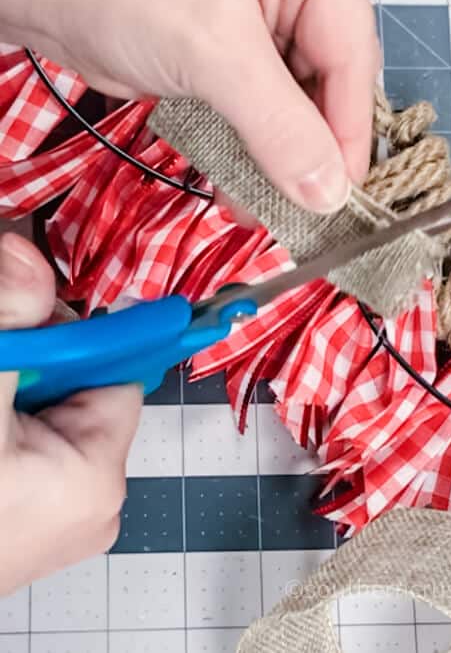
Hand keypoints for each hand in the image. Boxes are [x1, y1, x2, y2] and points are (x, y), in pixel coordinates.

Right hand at [0, 231, 141, 594]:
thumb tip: (24, 255)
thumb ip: (9, 322)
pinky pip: (30, 442)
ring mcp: (58, 518)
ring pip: (49, 410)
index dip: (74, 332)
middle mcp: (92, 503)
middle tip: (4, 353)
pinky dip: (7, 417)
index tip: (34, 307)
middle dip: (35, 357)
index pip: (116, 369)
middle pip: (80, 387)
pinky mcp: (29, 519)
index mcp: (96, 477)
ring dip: (15, 384)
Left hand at [2, 0, 379, 213]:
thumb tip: (329, 195)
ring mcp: (270, 16)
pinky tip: (236, 190)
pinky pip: (263, 112)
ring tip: (258, 211)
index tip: (341, 199)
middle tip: (300, 216)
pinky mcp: (237, 51)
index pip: (352, 51)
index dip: (347, 132)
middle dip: (310, 151)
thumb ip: (278, 125)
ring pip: (297, 106)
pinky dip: (251, 152)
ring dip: (278, 162)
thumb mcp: (211, 51)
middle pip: (329, 82)